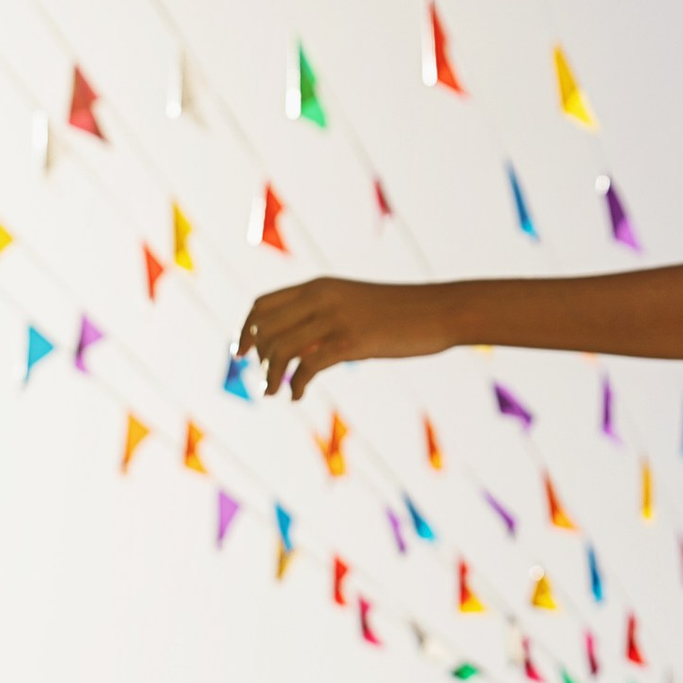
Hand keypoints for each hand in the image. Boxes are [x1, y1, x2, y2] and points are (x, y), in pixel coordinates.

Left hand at [237, 278, 441, 398]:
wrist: (439, 310)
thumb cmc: (401, 312)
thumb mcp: (354, 306)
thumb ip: (324, 320)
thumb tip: (298, 350)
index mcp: (319, 286)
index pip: (263, 305)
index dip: (246, 331)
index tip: (243, 353)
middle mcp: (320, 298)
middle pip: (265, 329)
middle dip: (255, 358)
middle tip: (262, 381)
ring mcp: (335, 319)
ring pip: (281, 350)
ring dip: (270, 376)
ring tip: (273, 393)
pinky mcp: (351, 342)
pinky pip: (307, 367)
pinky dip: (295, 385)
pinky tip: (297, 396)